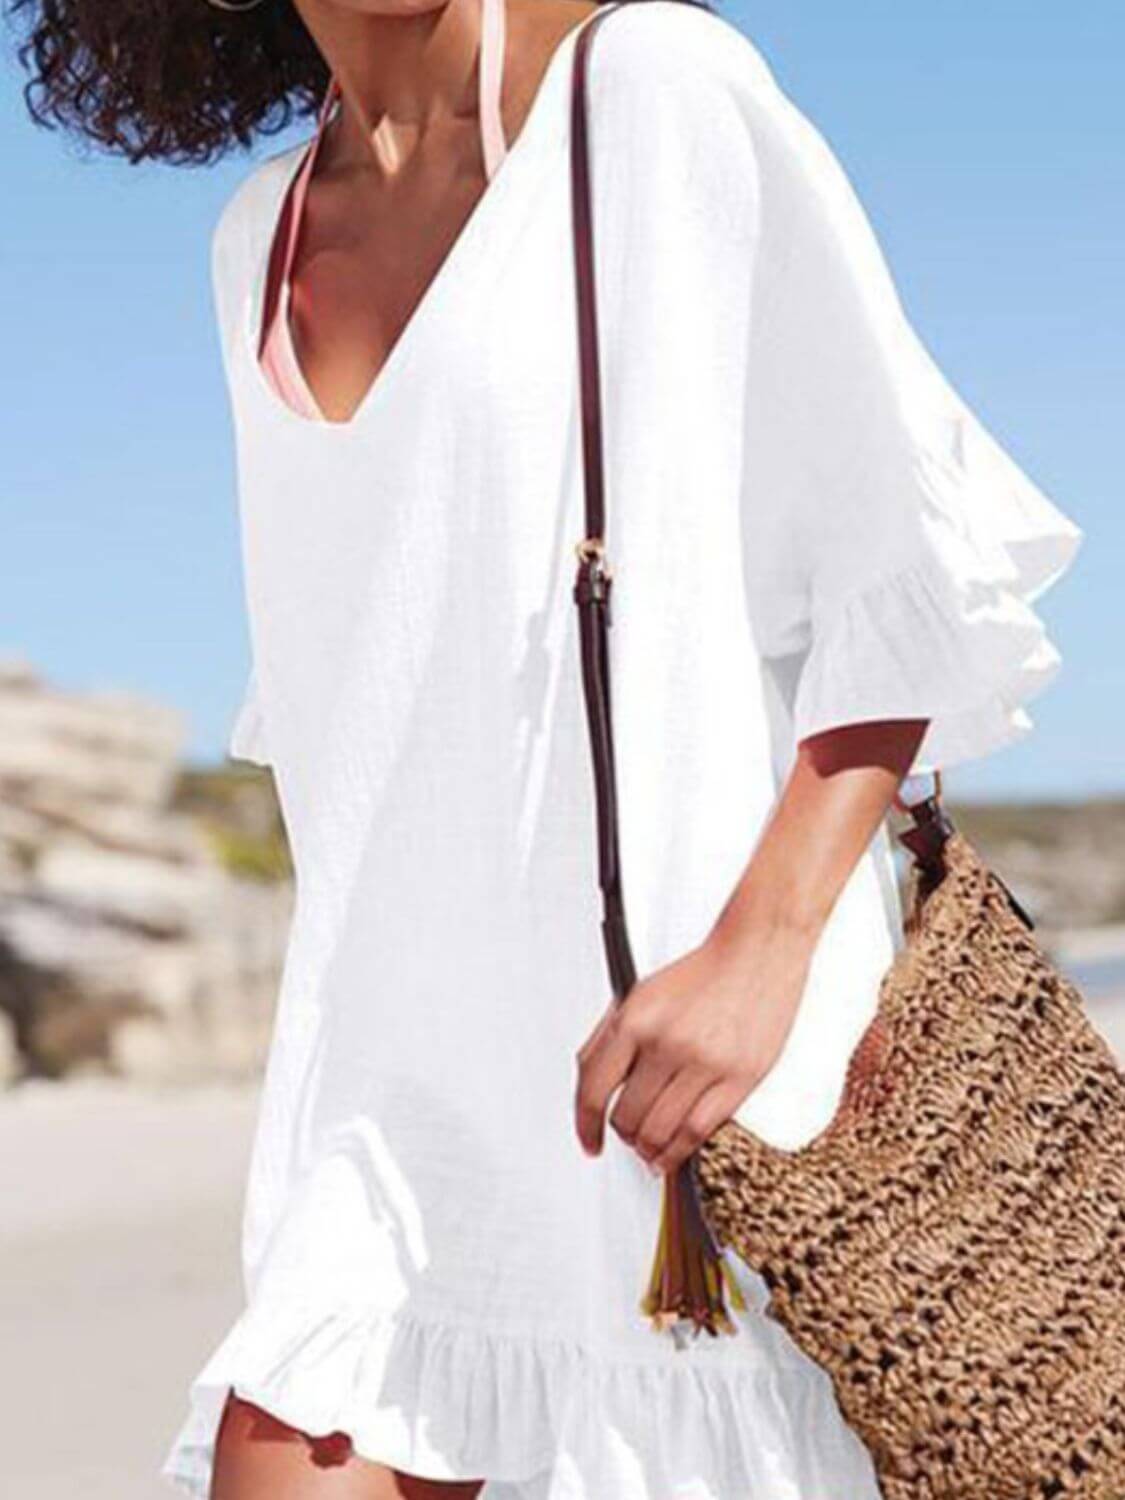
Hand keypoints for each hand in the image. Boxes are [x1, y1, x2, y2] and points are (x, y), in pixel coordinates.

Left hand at [573, 923, 815, 1174]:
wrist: (757, 952)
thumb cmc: (703, 972)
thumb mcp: (640, 994)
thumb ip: (608, 1036)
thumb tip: (589, 1082)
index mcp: (636, 1019)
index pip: (594, 1089)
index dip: (586, 1125)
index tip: (589, 1141)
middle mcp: (666, 1042)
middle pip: (628, 1117)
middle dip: (624, 1134)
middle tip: (627, 1136)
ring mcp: (703, 1063)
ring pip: (661, 1132)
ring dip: (648, 1149)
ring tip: (648, 1150)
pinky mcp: (738, 1079)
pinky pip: (698, 1131)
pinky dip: (679, 1152)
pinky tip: (672, 1154)